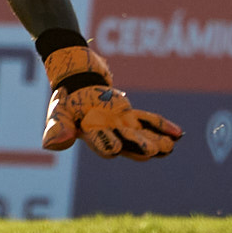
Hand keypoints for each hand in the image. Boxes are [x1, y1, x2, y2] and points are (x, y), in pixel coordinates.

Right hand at [37, 42, 179, 159]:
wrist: (77, 81)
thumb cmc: (65, 98)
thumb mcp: (57, 110)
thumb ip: (57, 127)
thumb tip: (53, 144)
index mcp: (90, 135)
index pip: (99, 141)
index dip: (106, 144)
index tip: (115, 148)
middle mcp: (109, 134)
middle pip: (126, 142)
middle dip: (139, 146)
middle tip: (152, 150)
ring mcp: (121, 126)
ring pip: (141, 135)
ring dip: (155, 140)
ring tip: (169, 146)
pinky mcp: (130, 115)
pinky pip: (149, 121)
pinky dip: (162, 126)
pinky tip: (178, 133)